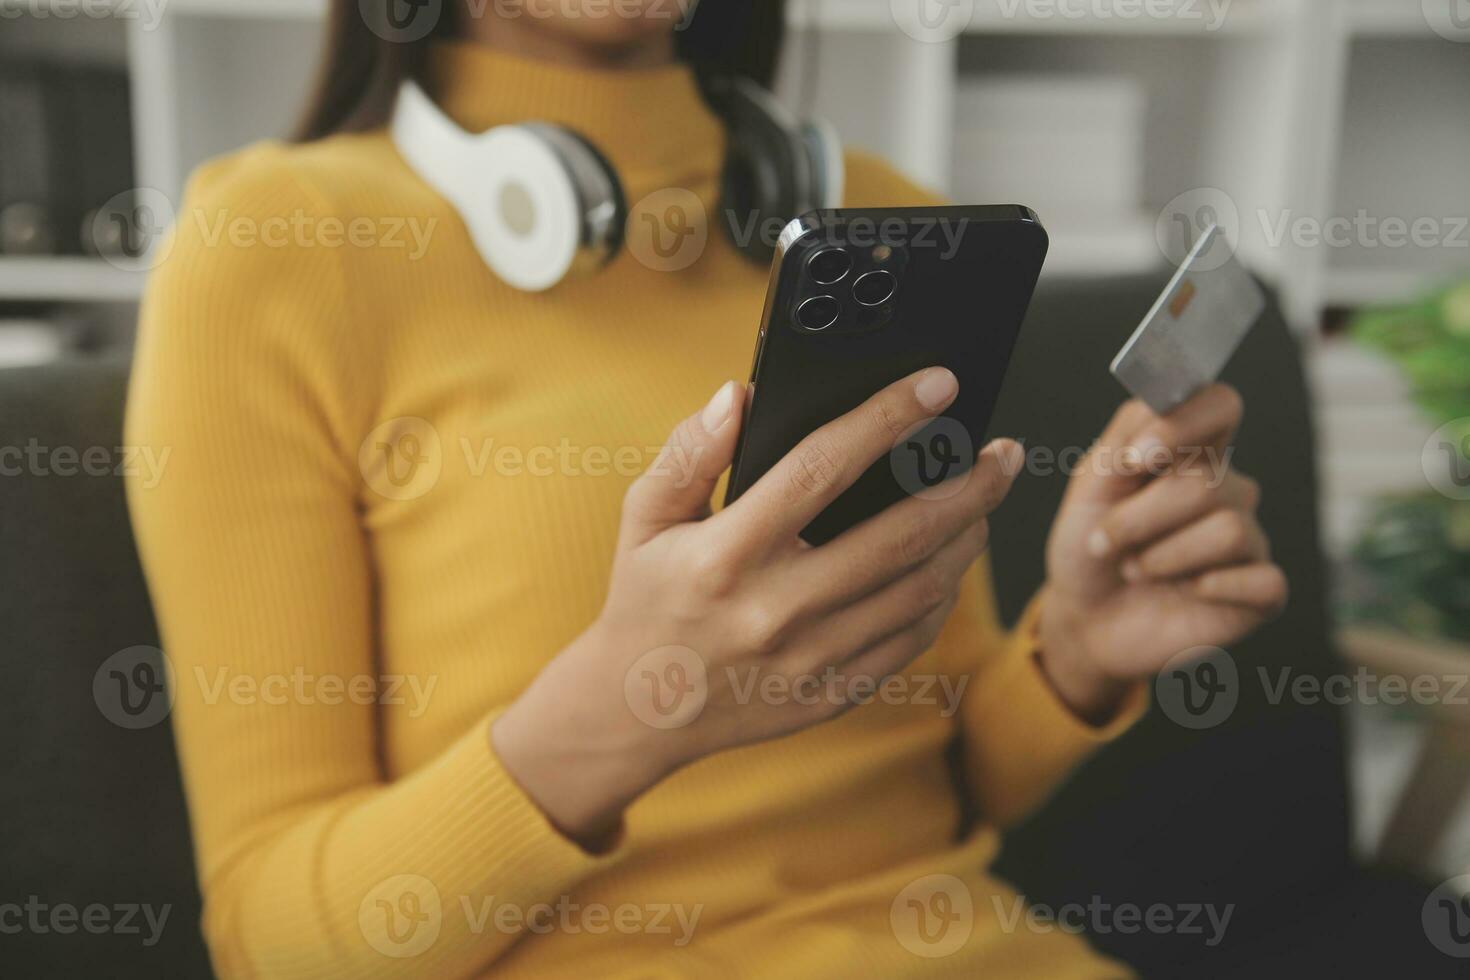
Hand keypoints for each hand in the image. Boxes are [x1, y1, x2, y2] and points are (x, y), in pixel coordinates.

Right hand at [492, 369, 1022, 843]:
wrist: (640, 711)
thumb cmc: (648, 598)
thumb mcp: (645, 516)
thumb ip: (690, 452)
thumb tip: (737, 395)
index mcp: (727, 553)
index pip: (821, 467)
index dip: (887, 418)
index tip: (937, 385)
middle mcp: (775, 608)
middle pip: (899, 535)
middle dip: (966, 485)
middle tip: (1002, 453)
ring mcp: (809, 659)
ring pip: (919, 589)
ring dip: (965, 538)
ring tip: (983, 501)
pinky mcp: (831, 694)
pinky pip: (909, 640)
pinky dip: (941, 596)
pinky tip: (950, 563)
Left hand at [1038, 385, 1287, 722]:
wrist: (1084, 617)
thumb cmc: (1090, 547)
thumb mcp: (1090, 485)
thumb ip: (1124, 437)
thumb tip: (1161, 415)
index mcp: (1190, 454)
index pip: (1219, 405)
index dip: (1184, 424)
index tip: (1136, 459)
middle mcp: (1227, 490)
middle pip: (1206, 482)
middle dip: (1140, 518)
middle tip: (1106, 542)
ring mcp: (1249, 539)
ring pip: (1228, 529)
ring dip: (1163, 557)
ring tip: (1138, 570)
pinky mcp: (1262, 591)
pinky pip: (1264, 579)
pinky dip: (1214, 588)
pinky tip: (1188, 593)